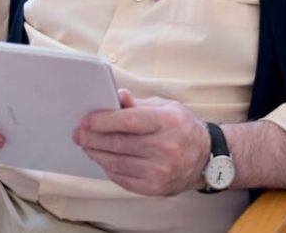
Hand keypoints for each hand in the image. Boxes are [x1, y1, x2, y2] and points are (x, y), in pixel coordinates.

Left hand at [73, 89, 209, 195]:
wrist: (206, 158)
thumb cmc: (182, 128)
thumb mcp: (166, 107)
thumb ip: (138, 103)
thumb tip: (116, 97)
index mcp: (168, 122)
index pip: (127, 121)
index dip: (102, 121)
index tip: (85, 120)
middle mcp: (166, 147)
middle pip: (118, 144)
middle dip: (92, 138)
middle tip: (78, 134)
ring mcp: (161, 171)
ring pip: (117, 163)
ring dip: (96, 154)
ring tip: (86, 146)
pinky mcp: (156, 187)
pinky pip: (123, 179)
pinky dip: (109, 169)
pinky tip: (103, 160)